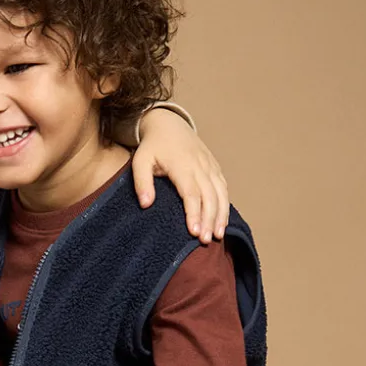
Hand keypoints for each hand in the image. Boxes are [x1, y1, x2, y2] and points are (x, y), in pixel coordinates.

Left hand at [133, 108, 228, 242]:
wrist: (169, 124)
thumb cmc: (152, 146)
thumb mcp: (140, 161)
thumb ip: (141, 182)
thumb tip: (146, 204)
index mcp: (182, 165)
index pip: (191, 193)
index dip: (194, 213)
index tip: (194, 232)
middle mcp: (200, 166)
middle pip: (209, 196)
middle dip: (209, 220)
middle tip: (206, 241)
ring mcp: (210, 166)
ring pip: (220, 193)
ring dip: (221, 215)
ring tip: (219, 235)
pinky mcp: (214, 168)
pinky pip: (223, 188)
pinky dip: (225, 205)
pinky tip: (223, 221)